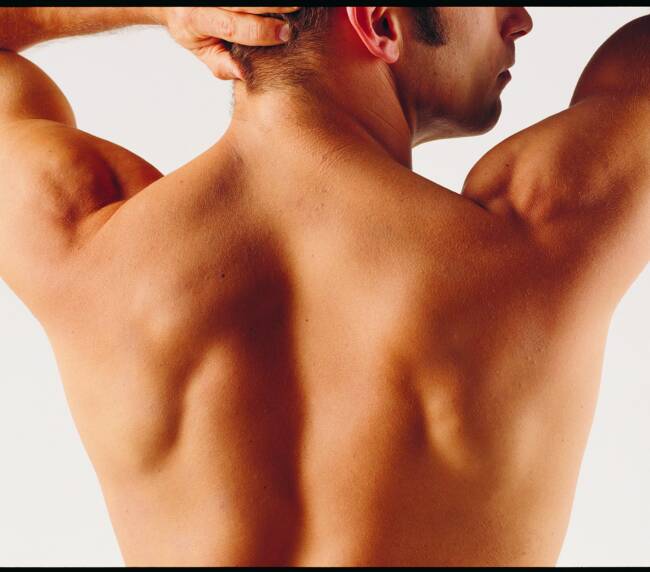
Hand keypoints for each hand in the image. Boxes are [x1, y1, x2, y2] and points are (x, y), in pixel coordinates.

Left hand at [165, 7, 298, 79]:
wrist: (174, 4)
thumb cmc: (192, 31)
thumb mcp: (204, 52)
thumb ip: (224, 65)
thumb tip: (246, 74)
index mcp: (197, 20)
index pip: (233, 27)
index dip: (261, 31)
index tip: (284, 36)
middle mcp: (204, 0)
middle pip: (244, 3)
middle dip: (274, 8)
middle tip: (296, 13)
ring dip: (273, 3)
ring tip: (294, 8)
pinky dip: (266, 2)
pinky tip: (281, 7)